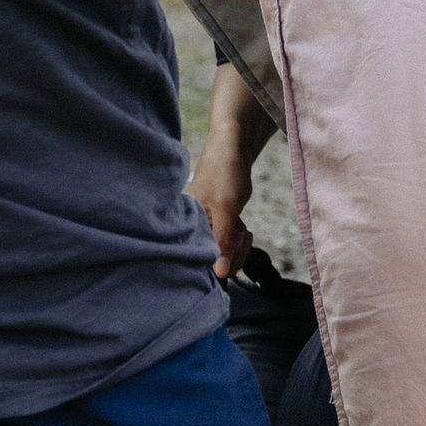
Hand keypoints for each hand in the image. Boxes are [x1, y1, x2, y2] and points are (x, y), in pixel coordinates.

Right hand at [188, 126, 252, 276]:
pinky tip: (240, 224)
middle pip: (214, 263)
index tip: (230, 249)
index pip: (196, 261)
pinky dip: (239, 239)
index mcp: (185, 227)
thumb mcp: (226, 209)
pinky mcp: (217, 229)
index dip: (215, 263)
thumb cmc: (224, 175)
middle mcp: (192, 231)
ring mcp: (206, 231)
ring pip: (226, 256)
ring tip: (238, 224)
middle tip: (238, 230)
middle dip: (233, 251)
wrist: (231, 151)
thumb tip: (220, 274)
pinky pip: (230, 246)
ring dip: (238, 244)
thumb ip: (223, 242)